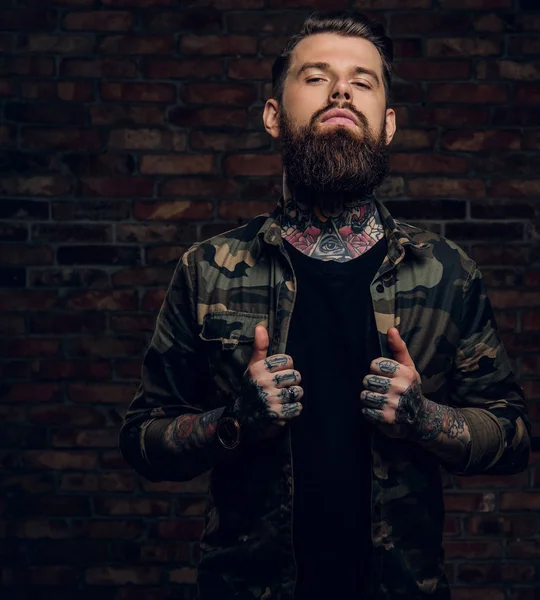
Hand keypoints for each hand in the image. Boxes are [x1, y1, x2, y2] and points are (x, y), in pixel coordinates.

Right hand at [234, 326, 303, 441]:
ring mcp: (270, 399)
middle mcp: (263, 382)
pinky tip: (284, 409)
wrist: (243, 418)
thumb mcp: (253, 367)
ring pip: (298, 392)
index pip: (288, 360)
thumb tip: (260, 327)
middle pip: (295, 375)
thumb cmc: (252, 388)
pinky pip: (298, 407)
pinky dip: (293, 409)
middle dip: (291, 382)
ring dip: (293, 396)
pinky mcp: (277, 414)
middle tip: (281, 387)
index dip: (287, 367)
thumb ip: (260, 347)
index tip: (278, 373)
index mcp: (258, 369)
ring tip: (283, 398)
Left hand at [360, 328, 430, 440]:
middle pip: (368, 380)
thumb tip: (391, 329)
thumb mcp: (408, 366)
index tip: (384, 374)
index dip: (376, 369)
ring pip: (365, 395)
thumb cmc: (410, 387)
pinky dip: (370, 411)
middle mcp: (400, 388)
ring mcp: (393, 404)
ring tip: (379, 398)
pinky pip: (366, 411)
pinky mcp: (386, 419)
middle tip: (381, 388)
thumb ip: (398, 347)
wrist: (421, 417)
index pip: (375, 364)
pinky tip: (379, 410)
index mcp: (405, 373)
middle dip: (371, 384)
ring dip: (369, 398)